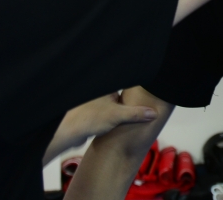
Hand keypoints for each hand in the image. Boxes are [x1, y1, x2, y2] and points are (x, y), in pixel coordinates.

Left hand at [43, 90, 157, 164]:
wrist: (70, 133)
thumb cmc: (89, 118)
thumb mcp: (118, 115)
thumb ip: (136, 114)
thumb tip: (152, 113)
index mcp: (106, 89)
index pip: (124, 89)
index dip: (133, 95)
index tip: (144, 99)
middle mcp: (99, 95)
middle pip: (119, 99)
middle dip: (127, 107)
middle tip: (139, 112)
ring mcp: (94, 106)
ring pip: (112, 109)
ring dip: (119, 116)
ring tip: (129, 121)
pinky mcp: (91, 117)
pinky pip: (106, 118)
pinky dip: (111, 122)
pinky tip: (116, 128)